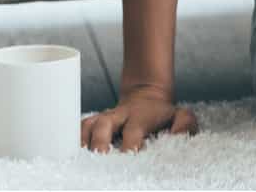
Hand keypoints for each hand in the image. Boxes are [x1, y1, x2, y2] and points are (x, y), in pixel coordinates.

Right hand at [81, 87, 198, 152]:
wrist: (146, 96)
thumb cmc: (163, 115)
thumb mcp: (181, 116)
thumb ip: (184, 125)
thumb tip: (177, 136)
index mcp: (141, 117)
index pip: (133, 131)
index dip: (130, 144)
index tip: (128, 156)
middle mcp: (119, 116)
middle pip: (104, 125)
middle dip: (99, 142)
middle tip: (99, 158)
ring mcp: (104, 118)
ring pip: (88, 125)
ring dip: (82, 140)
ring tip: (78, 158)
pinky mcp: (94, 122)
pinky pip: (79, 127)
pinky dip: (74, 138)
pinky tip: (71, 153)